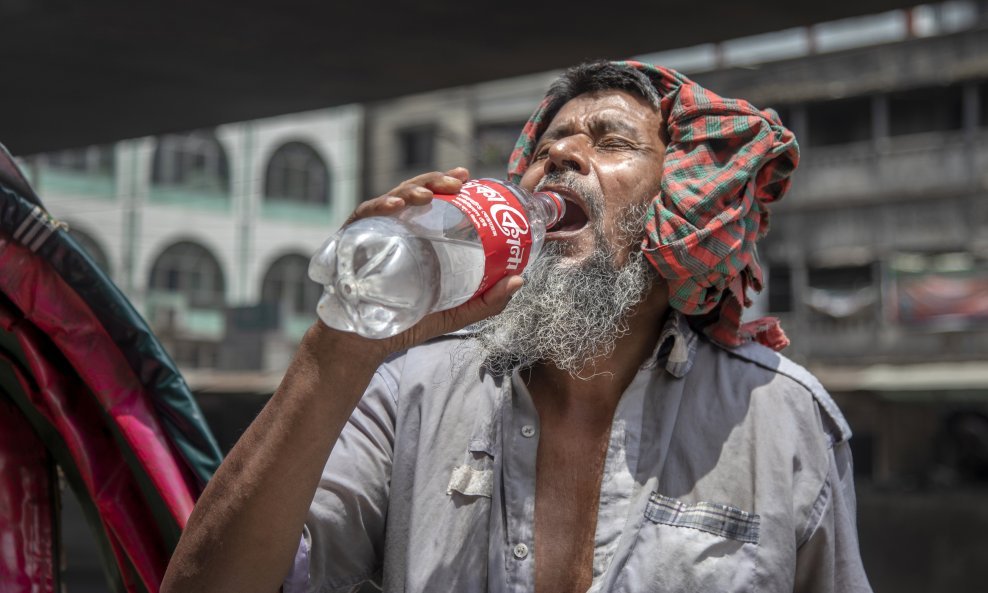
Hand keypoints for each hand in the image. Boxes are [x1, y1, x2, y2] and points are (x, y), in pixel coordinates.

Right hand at [312, 167, 522, 357]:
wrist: (365, 344)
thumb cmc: (406, 324)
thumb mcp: (454, 313)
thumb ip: (487, 301)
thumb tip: (520, 279)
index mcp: (420, 238)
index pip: (434, 202)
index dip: (448, 184)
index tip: (467, 177)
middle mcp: (398, 229)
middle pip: (415, 193)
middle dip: (435, 181)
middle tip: (456, 182)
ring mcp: (374, 233)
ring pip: (391, 199)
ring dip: (411, 190)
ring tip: (429, 194)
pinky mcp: (352, 241)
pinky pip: (365, 216)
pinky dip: (380, 206)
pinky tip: (397, 207)